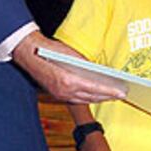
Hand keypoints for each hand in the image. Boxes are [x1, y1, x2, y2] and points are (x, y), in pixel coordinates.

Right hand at [12, 31, 126, 103]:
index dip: (110, 92)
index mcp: (69, 80)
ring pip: (84, 101)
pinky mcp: (57, 95)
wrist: (29, 53)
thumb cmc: (49, 50)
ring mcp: (60, 95)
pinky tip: (95, 94)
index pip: (95, 89)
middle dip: (107, 97)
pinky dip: (87, 98)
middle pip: (91, 98)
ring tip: (111, 96)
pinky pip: (76, 100)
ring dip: (98, 99)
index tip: (122, 93)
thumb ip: (85, 64)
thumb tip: (99, 70)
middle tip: (121, 94)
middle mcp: (65, 91)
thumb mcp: (72, 54)